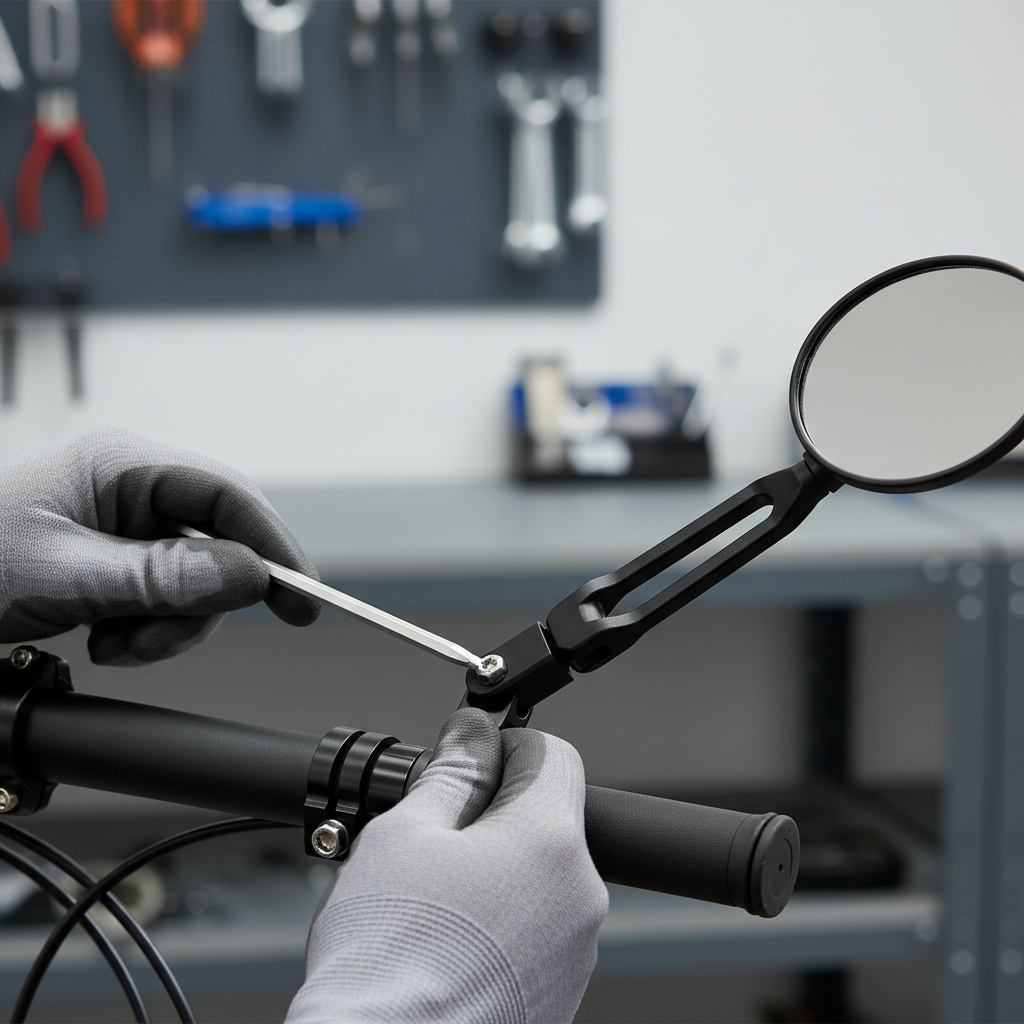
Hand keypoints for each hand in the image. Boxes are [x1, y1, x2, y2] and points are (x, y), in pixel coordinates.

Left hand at [0, 426, 319, 664]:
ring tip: (111, 642)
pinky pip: (166, 597)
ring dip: (165, 625)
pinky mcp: (118, 561)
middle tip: (157, 639)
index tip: (302, 597)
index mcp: (122, 464)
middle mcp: (131, 488)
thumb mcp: (63, 573)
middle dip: (197, 603)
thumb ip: (160, 575)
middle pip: (217, 544)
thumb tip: (247, 575)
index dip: (271, 545)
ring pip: (194, 580)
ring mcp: (124, 526)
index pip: (226, 496)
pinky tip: (103, 637)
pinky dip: (146, 630)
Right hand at [288, 709, 608, 1023]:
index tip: (469, 762)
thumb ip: (451, 771)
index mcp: (550, 841)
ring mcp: (575, 950)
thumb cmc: (388, 959)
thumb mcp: (405, 834)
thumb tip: (473, 734)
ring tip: (432, 897)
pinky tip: (448, 939)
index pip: (553, 755)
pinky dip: (501, 919)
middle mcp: (580, 895)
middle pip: (548, 816)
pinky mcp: (559, 993)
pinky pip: (538, 929)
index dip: (505, 747)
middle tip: (434, 835)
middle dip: (494, 812)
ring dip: (497, 868)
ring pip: (541, 875)